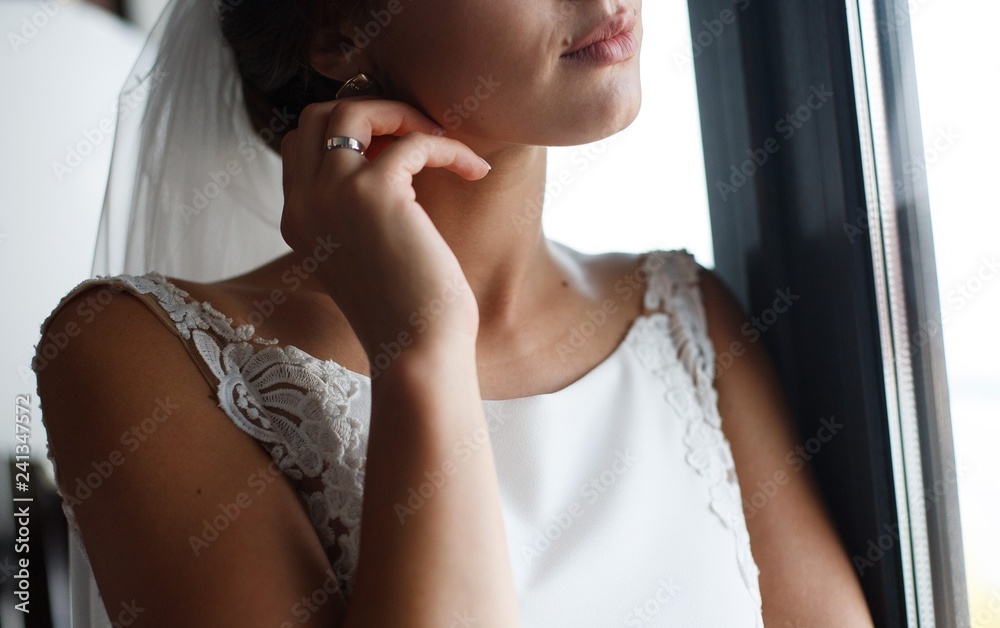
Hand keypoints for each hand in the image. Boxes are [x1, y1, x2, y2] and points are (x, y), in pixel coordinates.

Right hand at [278, 96, 490, 358]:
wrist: (417, 353)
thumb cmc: (407, 313)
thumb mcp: (367, 256)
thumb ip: (359, 213)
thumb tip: (391, 164)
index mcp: (298, 220)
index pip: (302, 143)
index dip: (351, 133)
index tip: (398, 151)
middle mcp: (304, 203)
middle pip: (318, 116)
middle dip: (371, 112)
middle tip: (419, 135)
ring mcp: (332, 194)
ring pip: (352, 110)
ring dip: (403, 115)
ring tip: (443, 140)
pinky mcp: (373, 193)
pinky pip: (412, 140)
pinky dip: (448, 147)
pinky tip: (475, 171)